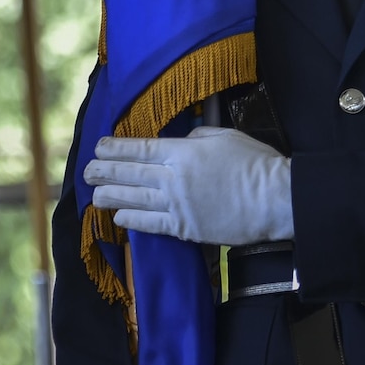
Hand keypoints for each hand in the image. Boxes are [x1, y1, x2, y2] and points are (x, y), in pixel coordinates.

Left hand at [84, 125, 293, 245]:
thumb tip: (179, 143)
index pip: (139, 149)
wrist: (278, 201)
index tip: (98, 147)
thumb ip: (195, 138)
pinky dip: (133, 220)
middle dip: (103, 172)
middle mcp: (174, 178)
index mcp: (182, 152)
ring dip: (110, 197)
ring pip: (134, 200)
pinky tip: (119, 218)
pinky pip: (152, 225)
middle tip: (86, 172)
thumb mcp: (223, 136)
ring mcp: (179, 205)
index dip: (114, 149)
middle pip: (129, 174)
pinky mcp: (187, 228)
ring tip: (94, 196)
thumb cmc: (255, 164)